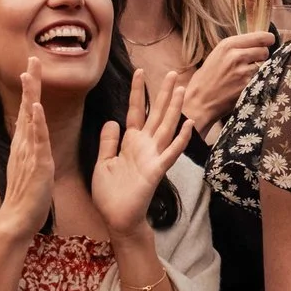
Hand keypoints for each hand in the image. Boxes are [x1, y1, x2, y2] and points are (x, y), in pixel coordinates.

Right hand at [0, 59, 55, 240]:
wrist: (17, 219)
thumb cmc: (26, 195)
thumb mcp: (30, 166)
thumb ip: (30, 149)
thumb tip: (32, 137)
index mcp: (24, 144)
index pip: (26, 110)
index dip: (29, 89)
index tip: (31, 68)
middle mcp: (23, 143)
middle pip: (26, 106)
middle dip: (30, 82)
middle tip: (32, 57)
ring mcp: (29, 152)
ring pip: (30, 118)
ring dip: (31, 94)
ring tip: (32, 72)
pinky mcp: (37, 164)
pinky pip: (37, 140)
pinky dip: (36, 122)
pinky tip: (35, 107)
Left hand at [93, 69, 193, 236]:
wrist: (117, 219)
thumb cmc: (110, 194)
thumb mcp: (103, 163)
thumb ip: (108, 143)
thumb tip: (111, 121)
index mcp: (130, 143)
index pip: (136, 111)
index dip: (137, 92)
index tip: (139, 71)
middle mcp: (145, 146)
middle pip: (156, 114)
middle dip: (163, 94)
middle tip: (172, 73)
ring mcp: (153, 157)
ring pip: (166, 127)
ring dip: (173, 108)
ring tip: (180, 89)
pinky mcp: (156, 171)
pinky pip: (170, 153)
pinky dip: (180, 139)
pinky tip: (187, 124)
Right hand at [178, 31, 276, 132]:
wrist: (199, 102)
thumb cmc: (206, 79)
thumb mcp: (217, 55)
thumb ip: (235, 48)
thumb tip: (256, 43)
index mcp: (228, 45)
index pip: (260, 36)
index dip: (267, 40)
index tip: (269, 42)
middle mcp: (236, 55)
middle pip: (265, 50)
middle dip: (262, 56)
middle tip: (252, 63)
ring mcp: (243, 71)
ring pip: (264, 66)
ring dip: (259, 70)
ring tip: (245, 76)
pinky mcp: (247, 86)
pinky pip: (260, 79)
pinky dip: (256, 82)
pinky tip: (245, 85)